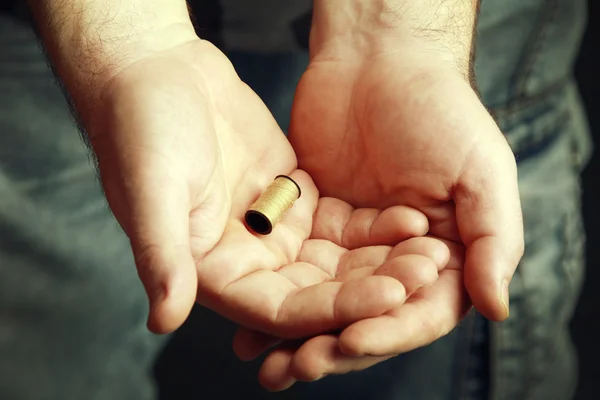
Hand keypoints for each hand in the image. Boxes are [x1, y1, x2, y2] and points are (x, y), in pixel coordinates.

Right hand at [85, 37, 443, 335]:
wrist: (158, 73)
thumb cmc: (142, 129)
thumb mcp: (152, 191)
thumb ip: (163, 256)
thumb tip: (164, 320)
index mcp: (213, 272)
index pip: (281, 309)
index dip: (335, 308)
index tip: (388, 297)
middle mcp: (246, 259)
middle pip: (318, 290)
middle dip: (371, 287)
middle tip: (424, 275)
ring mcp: (272, 228)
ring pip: (335, 259)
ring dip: (380, 260)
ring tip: (429, 250)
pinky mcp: (291, 196)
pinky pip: (339, 222)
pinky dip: (372, 225)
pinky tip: (409, 220)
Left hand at [238, 45, 522, 387]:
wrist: (378, 59)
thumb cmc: (440, 108)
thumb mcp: (480, 169)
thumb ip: (492, 239)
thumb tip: (496, 308)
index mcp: (447, 253)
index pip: (421, 310)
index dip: (388, 330)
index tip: (351, 340)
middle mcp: (400, 257)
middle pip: (370, 315)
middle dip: (336, 343)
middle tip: (299, 366)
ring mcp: (356, 243)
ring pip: (329, 300)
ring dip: (301, 333)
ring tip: (268, 363)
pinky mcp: (318, 224)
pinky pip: (297, 267)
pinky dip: (278, 293)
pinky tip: (249, 322)